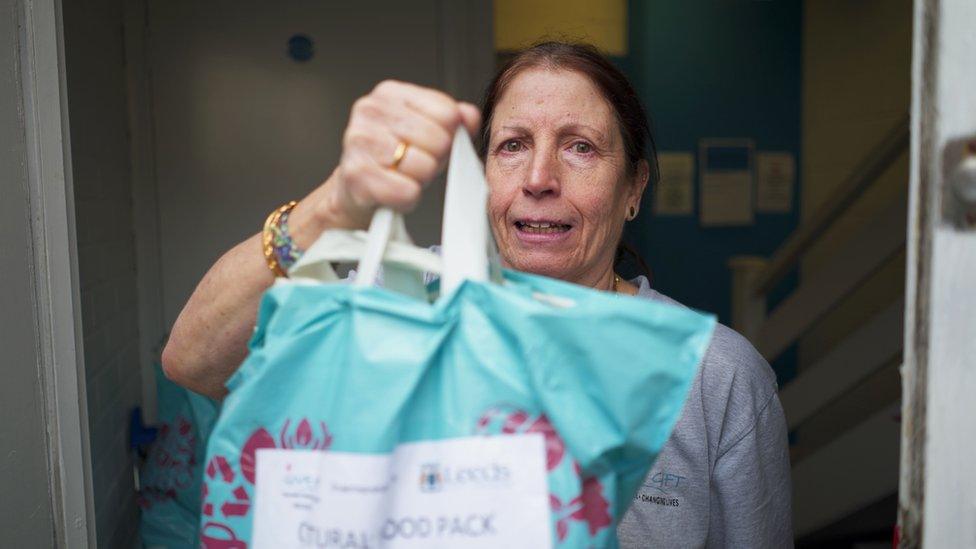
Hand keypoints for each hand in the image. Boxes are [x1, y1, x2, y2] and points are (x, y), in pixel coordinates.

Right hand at [304, 80, 480, 232]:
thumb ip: (452, 119)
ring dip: (420, 180)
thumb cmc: (392, 159)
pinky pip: (406, 191)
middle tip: (416, 164)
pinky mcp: (356, 175)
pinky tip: (395, 191)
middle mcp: (370, 111)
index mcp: (390, 94)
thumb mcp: (427, 131)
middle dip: (435, 159)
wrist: (355, 189)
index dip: (449, 136)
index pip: (447, 112)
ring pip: (423, 166)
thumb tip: (469, 116)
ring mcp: (359, 141)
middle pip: (438, 140)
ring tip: (404, 176)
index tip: (433, 144)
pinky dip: (408, 198)